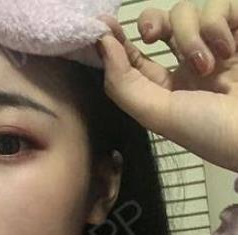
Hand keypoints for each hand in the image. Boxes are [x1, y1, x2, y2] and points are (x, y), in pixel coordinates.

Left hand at [96, 0, 237, 172]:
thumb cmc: (207, 130)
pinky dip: (220, 25)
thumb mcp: (157, 114)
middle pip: (160, 23)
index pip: (135, 56)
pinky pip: (222, 5)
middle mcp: (187, 62)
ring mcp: (216, 44)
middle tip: (154, 37)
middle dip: (151, 23)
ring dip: (191, 36)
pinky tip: (230, 50)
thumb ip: (123, 83)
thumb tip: (101, 45)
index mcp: (165, 86)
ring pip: (187, 12)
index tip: (105, 26)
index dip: (118, 40)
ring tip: (208, 65)